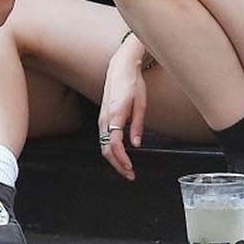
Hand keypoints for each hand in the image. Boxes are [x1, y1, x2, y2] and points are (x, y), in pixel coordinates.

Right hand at [98, 35, 147, 180]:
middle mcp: (104, 118)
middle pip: (106, 149)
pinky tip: (120, 155)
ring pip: (103, 146)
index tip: (130, 169)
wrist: (120, 68)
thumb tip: (136, 144)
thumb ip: (137, 125)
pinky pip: (104, 138)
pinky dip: (111, 150)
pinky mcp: (103, 117)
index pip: (114, 144)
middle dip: (117, 165)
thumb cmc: (132, 83)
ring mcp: (101, 118)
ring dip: (114, 159)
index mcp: (114, 115)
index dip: (122, 160)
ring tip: (126, 168)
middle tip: (130, 175)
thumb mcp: (141, 104)